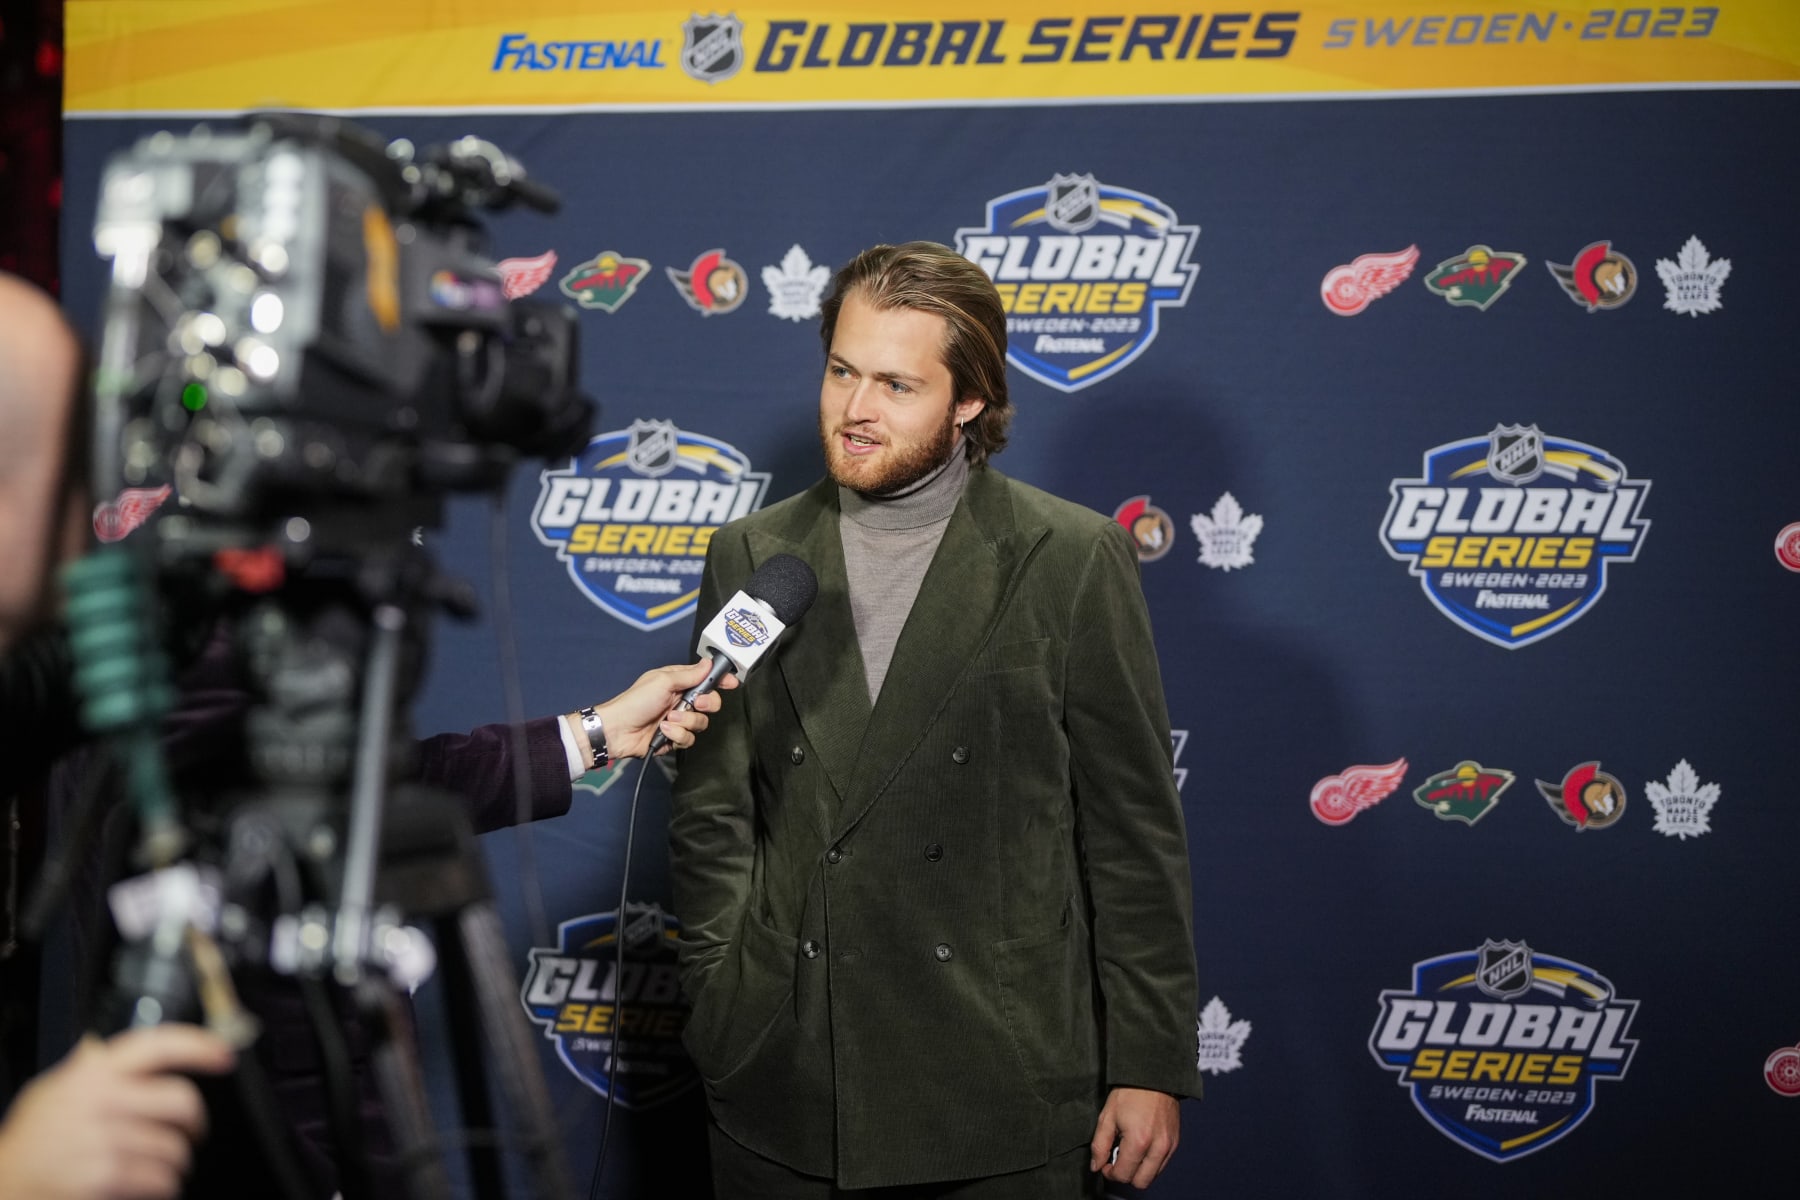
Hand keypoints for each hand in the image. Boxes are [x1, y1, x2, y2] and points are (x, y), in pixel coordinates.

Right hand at [0, 1025, 234, 1199]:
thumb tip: (140, 1058)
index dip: (200, 1046)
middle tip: (190, 1133)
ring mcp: (102, 1140)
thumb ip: (95, 1073)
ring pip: (175, 1147)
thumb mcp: (55, 1091)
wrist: (1, 1187)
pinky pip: (161, 1180)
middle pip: (181, 1100)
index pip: (158, 1045)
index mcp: (91, 1074)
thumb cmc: (32, 1144)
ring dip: (175, 1163)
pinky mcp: (105, 1178)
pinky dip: (164, 1188)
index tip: (225, 1056)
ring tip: (157, 1168)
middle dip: (195, 1123)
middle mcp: (99, 1101)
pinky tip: (150, 1188)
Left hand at [586, 658, 739, 759]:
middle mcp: (680, 700)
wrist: (618, 730)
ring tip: (668, 720)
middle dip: (705, 705)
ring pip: (700, 723)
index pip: (706, 679)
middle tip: (694, 704)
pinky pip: (689, 738)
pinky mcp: (674, 737)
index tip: (732, 683)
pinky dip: (676, 735)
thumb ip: (689, 674)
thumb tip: (707, 663)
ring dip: (685, 722)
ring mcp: (678, 719)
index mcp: (678, 682)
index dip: (720, 680)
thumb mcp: (663, 681)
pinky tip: (663, 731)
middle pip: (709, 703)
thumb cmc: (635, 702)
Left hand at [1088, 1086, 1179, 1188]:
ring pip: (1152, 1175)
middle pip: (1141, 1182)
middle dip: (1126, 1176)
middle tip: (1117, 1162)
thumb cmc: (1130, 1092)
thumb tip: (1096, 1165)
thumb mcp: (1107, 1116)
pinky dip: (1150, 1162)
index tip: (1105, 1164)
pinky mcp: (1175, 1142)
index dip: (1110, 1173)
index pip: (1124, 1175)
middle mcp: (1158, 1147)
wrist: (1154, 1076)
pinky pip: (1162, 1164)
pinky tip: (1141, 1147)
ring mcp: (1169, 1146)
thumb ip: (1100, 1145)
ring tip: (1129, 1151)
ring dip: (1139, 1170)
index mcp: (1139, 1141)